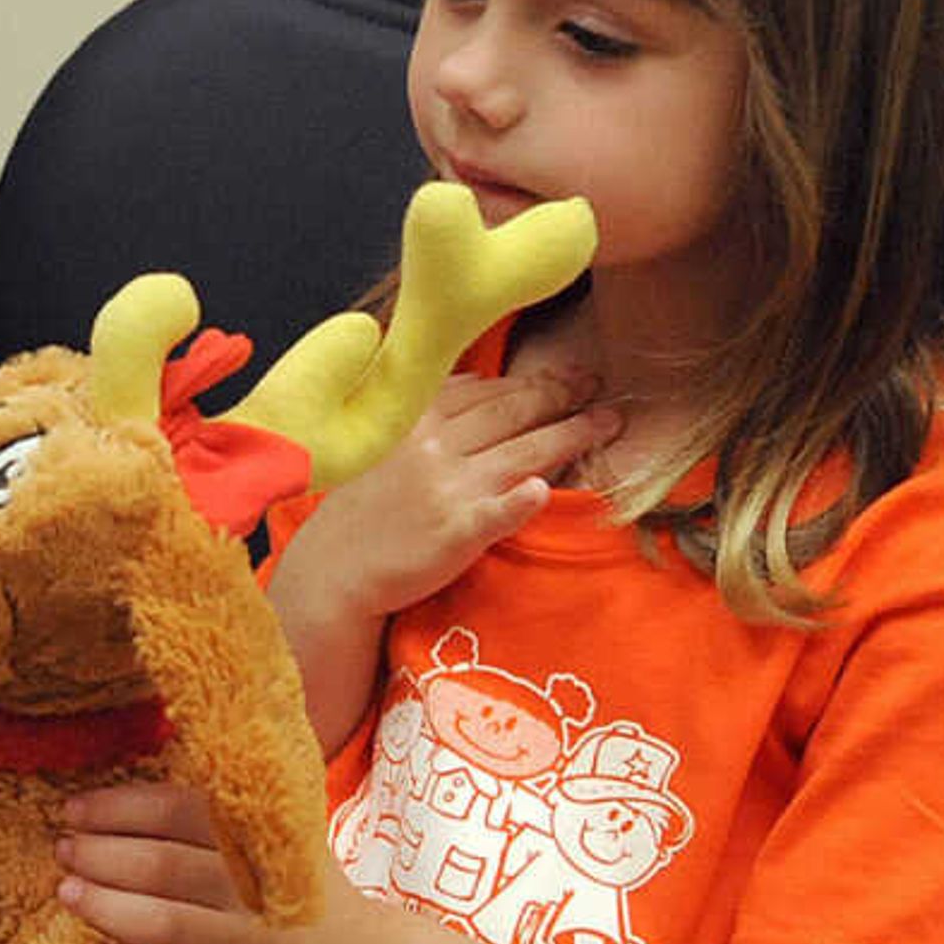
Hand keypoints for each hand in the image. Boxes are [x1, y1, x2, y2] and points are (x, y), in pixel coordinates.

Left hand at [52, 780, 376, 943]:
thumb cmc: (303, 892)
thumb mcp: (283, 834)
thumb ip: (229, 798)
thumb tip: (161, 731)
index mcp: (260, 839)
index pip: (178, 811)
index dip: (118, 807)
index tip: (73, 809)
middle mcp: (256, 891)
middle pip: (164, 866)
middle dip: (102, 854)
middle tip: (62, 848)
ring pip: (167, 926)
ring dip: (109, 908)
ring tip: (67, 893)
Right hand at [277, 362, 615, 639]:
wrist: (335, 569)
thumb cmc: (363, 509)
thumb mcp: (385, 444)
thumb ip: (431, 411)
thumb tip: (479, 382)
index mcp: (417, 421)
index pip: (488, 391)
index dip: (534, 380)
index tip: (570, 374)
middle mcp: (434, 447)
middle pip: (513, 412)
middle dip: (563, 394)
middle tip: (599, 385)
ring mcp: (447, 490)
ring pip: (522, 453)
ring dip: (572, 434)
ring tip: (608, 423)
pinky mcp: (456, 532)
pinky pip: (497, 512)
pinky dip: (520, 501)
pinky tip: (542, 491)